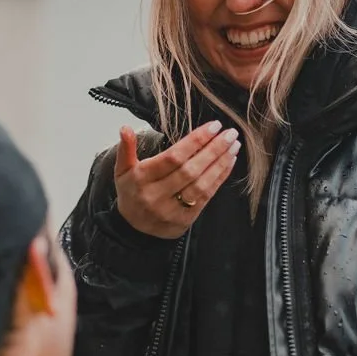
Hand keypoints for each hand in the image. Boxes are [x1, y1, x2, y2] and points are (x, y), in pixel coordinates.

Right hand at [115, 121, 241, 238]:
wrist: (133, 228)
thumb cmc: (132, 192)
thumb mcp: (122, 170)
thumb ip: (126, 148)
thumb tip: (126, 128)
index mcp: (142, 179)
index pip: (172, 158)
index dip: (195, 141)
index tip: (213, 126)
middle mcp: (156, 195)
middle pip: (189, 170)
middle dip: (213, 150)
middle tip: (230, 133)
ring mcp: (171, 210)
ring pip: (200, 185)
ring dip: (220, 164)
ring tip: (233, 146)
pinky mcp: (185, 219)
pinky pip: (205, 197)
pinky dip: (219, 178)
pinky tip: (228, 163)